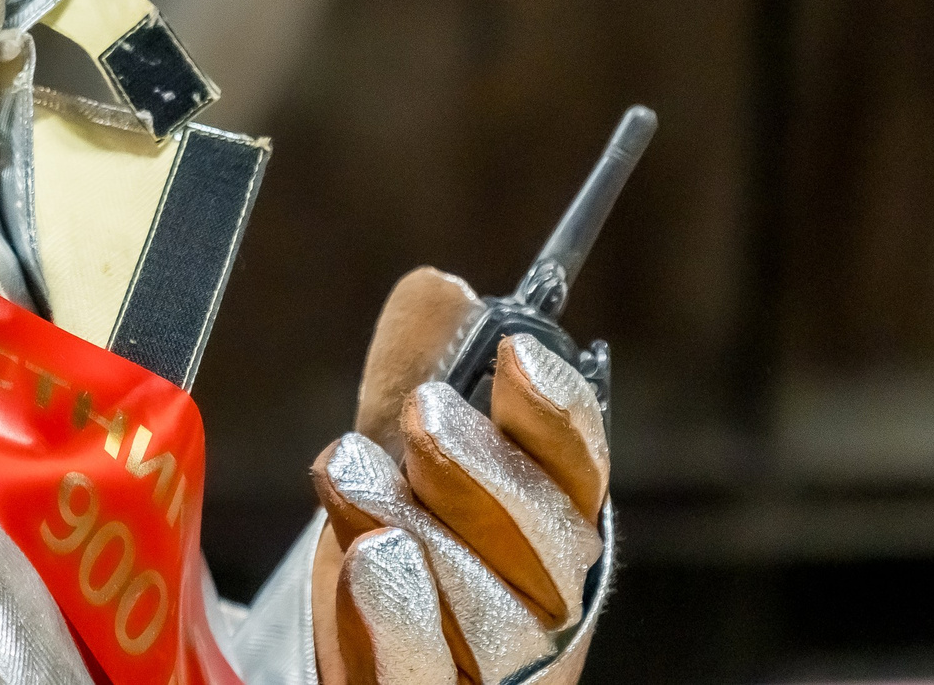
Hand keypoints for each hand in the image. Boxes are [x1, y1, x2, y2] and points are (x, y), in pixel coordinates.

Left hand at [307, 270, 610, 684]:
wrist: (357, 666)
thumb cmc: (397, 556)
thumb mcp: (397, 460)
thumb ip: (413, 375)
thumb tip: (440, 287)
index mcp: (555, 526)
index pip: (579, 465)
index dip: (555, 410)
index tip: (517, 353)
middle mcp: (549, 607)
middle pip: (551, 541)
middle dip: (484, 467)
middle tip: (425, 414)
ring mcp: (501, 673)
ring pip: (494, 615)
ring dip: (420, 532)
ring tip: (354, 478)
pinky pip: (425, 678)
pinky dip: (399, 618)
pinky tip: (371, 558)